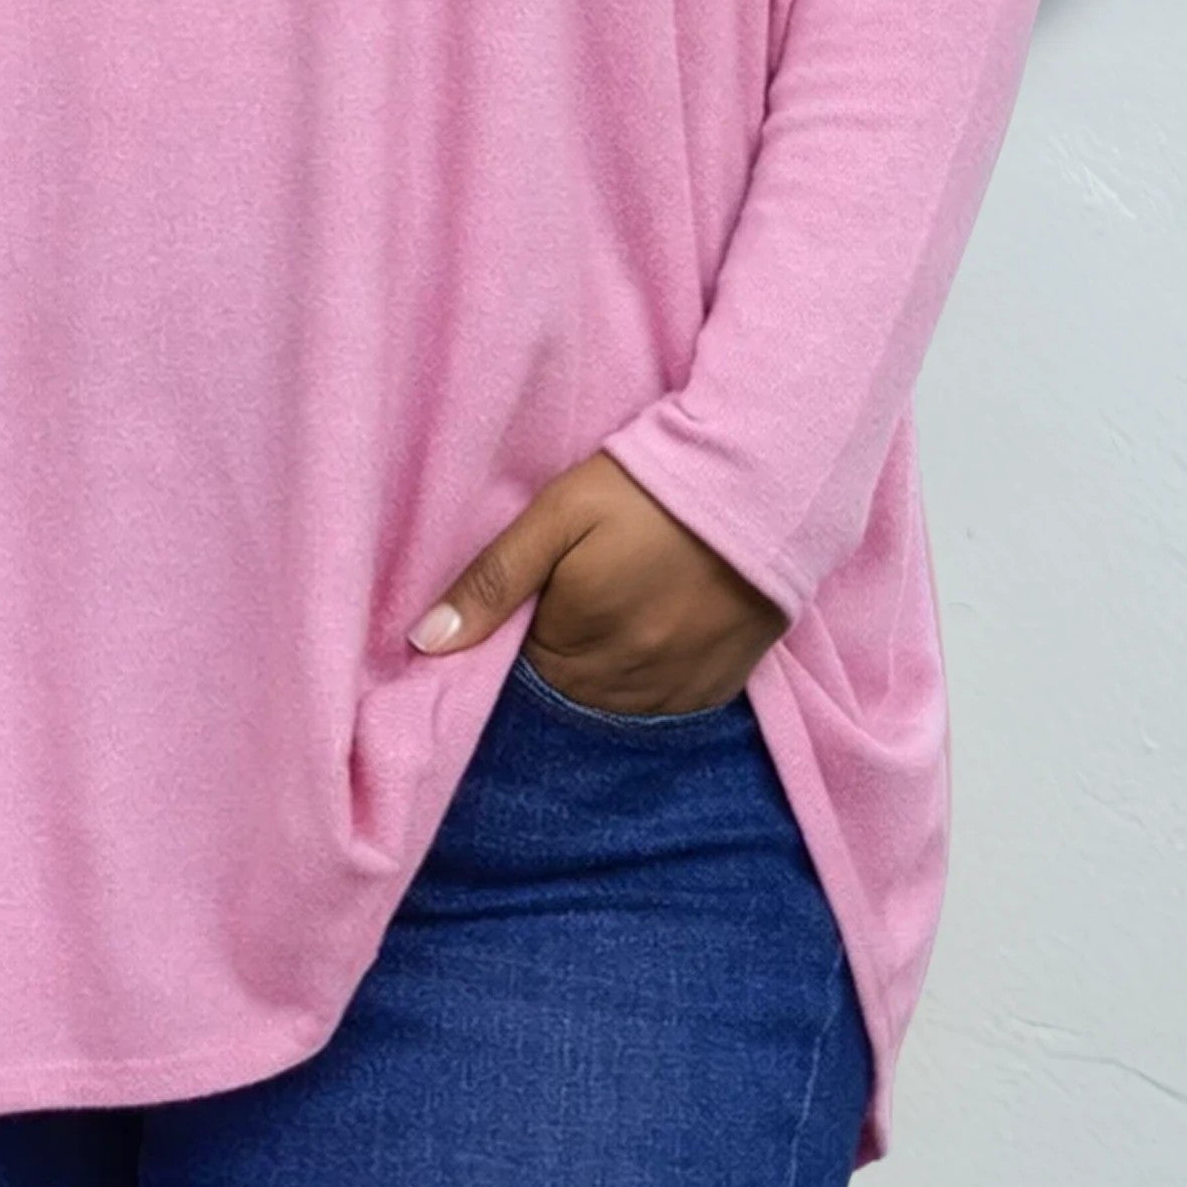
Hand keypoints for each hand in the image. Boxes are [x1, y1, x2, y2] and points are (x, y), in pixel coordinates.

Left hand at [407, 454, 787, 715]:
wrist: (762, 480)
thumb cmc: (647, 486)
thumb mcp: (557, 513)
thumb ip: (491, 579)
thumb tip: (424, 643)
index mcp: (576, 637)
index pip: (519, 666)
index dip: (525, 625)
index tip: (544, 588)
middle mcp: (626, 679)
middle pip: (565, 689)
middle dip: (562, 648)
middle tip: (587, 587)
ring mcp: (675, 690)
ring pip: (611, 703)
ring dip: (604, 668)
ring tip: (623, 605)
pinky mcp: (718, 689)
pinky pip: (662, 707)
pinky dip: (650, 679)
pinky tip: (658, 627)